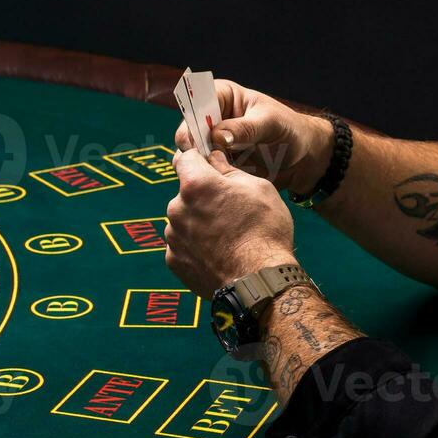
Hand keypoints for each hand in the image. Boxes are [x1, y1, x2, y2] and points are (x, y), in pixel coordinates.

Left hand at [165, 149, 296, 297]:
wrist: (259, 281)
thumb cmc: (264, 231)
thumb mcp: (258, 188)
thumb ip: (228, 170)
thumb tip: (214, 159)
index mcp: (196, 184)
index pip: (185, 157)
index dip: (197, 156)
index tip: (204, 159)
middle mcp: (177, 208)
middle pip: (186, 192)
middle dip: (202, 195)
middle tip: (229, 208)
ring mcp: (173, 236)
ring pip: (184, 219)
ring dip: (199, 221)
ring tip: (226, 236)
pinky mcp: (174, 260)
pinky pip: (183, 244)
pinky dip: (196, 245)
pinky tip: (218, 252)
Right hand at [172, 79, 332, 192]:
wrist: (303, 158)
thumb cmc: (290, 130)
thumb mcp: (270, 124)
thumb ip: (245, 129)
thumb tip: (218, 135)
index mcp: (222, 96)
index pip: (195, 103)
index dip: (193, 122)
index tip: (200, 141)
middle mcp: (213, 117)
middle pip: (188, 131)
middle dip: (196, 147)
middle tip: (209, 160)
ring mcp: (213, 142)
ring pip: (193, 153)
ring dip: (203, 164)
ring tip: (222, 171)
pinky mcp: (218, 162)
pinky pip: (205, 170)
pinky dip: (211, 176)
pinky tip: (224, 181)